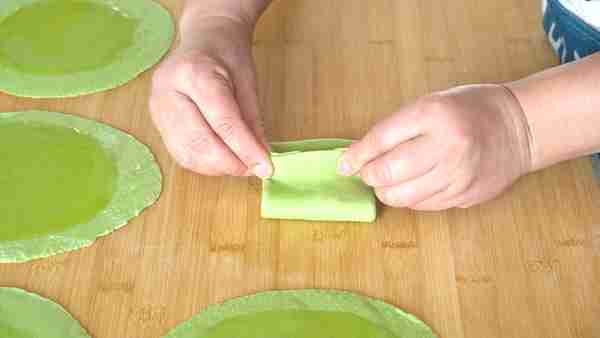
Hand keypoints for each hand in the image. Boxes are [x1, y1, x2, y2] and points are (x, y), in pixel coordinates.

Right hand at [149, 17, 271, 177]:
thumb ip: (253, 121)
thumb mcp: (248, 81)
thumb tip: (261, 158)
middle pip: (199, 141)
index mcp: (193, 72)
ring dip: (217, 168)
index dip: (245, 148)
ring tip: (240, 166)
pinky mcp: (156, 121)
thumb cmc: (227, 54)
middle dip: (229, 163)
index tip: (265, 168)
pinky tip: (222, 161)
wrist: (203, 37)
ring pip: (186, 153)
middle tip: (254, 170)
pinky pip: (180, 153)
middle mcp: (167, 90)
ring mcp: (157, 107)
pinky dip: (204, 164)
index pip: (222, 120)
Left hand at [339, 84, 532, 209]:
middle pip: (388, 172)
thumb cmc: (470, 109)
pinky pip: (423, 205)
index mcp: (434, 114)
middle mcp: (446, 146)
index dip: (357, 155)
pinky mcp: (465, 196)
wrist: (521, 127)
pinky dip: (409, 198)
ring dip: (386, 191)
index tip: (343, 164)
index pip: (382, 138)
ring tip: (387, 181)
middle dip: (369, 176)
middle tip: (367, 173)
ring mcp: (458, 175)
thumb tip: (360, 155)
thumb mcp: (431, 104)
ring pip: (403, 196)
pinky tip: (412, 186)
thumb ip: (397, 128)